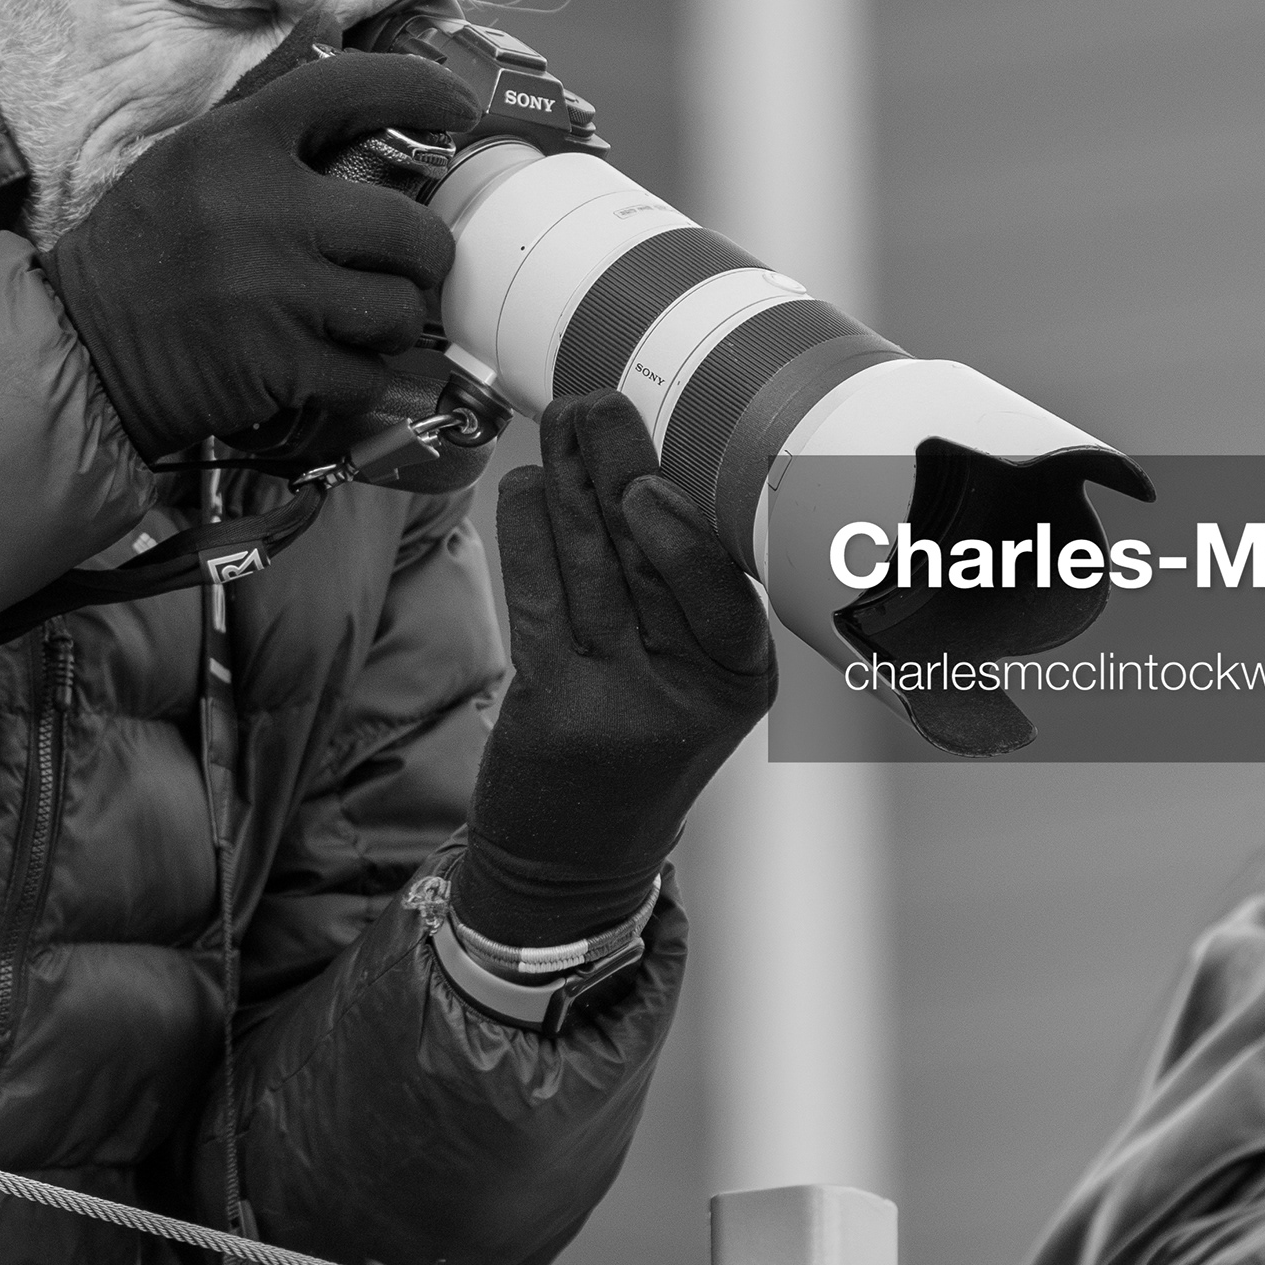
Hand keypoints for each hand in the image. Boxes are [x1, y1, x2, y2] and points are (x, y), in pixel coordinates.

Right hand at [40, 52, 467, 459]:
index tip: (458, 110)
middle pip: (408, 227)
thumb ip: (265, 102)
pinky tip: (326, 367)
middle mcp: (265, 209)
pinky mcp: (280, 366)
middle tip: (405, 265)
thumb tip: (325, 19)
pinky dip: (359, 378)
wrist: (82, 347)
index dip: (422, 91)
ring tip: (361, 321)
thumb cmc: (141, 249)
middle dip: (422, 254)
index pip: (353, 87)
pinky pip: (368, 375)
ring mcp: (277, 293)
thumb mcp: (190, 155)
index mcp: (238, 143)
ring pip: (398, 308)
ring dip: (391, 322)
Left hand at [457, 392, 774, 949]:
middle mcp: (688, 693)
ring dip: (568, 486)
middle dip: (618, 471)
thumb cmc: (636, 746)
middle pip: (652, 562)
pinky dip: (526, 538)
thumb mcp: (691, 682)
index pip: (723, 591)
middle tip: (597, 402)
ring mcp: (619, 705)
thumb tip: (649, 465)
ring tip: (559, 423)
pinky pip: (538, 604)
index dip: (688, 530)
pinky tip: (522, 488)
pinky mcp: (553, 711)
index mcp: (742, 679)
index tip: (656, 473)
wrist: (573, 862)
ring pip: (592, 571)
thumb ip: (682, 591)